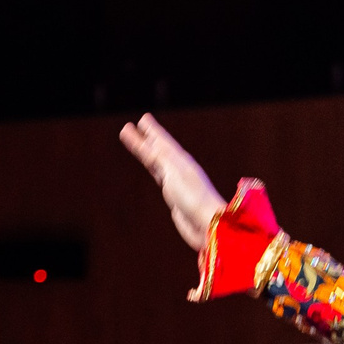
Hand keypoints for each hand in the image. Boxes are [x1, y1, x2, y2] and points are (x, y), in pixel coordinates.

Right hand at [118, 113, 227, 253]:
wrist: (207, 224)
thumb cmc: (194, 197)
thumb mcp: (173, 172)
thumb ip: (159, 158)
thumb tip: (148, 145)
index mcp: (181, 160)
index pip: (163, 140)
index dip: (153, 130)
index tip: (144, 118)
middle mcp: (180, 169)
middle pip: (159, 149)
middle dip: (148, 138)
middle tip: (136, 126)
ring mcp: (177, 183)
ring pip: (158, 163)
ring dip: (148, 153)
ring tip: (139, 145)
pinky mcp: (175, 198)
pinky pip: (160, 178)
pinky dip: (155, 170)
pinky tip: (155, 171)